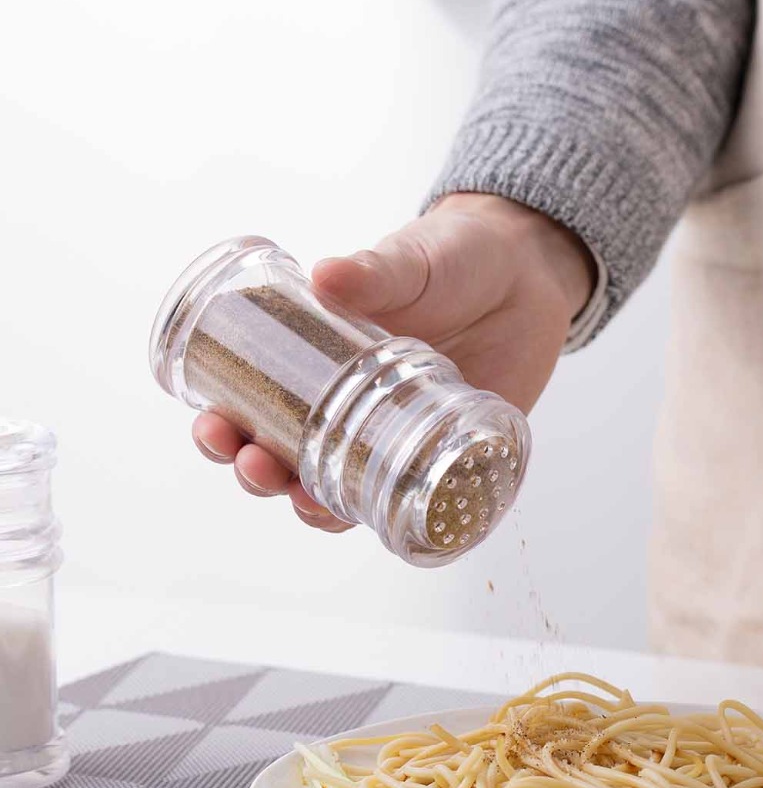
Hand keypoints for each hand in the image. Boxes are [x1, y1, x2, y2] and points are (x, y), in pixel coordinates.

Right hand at [192, 194, 594, 530]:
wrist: (525, 272)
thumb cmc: (454, 260)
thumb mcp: (409, 262)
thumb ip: (374, 272)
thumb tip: (326, 274)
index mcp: (322, 364)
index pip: (256, 407)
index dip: (226, 428)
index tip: (212, 427)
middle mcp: (352, 408)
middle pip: (287, 460)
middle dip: (259, 473)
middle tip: (254, 465)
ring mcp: (399, 435)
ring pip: (341, 490)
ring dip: (313, 506)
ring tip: (306, 502)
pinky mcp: (449, 452)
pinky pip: (416, 497)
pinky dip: (395, 519)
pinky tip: (384, 527)